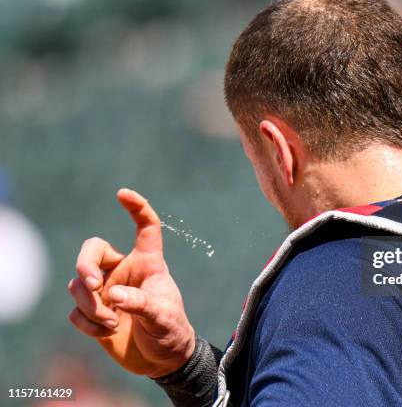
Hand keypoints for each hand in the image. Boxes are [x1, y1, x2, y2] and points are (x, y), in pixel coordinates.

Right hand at [68, 188, 194, 377]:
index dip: (137, 208)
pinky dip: (87, 323)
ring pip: (78, 284)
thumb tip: (112, 293)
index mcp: (148, 263)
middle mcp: (123, 272)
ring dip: (91, 304)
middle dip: (85, 265)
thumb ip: (141, 303)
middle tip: (93, 284)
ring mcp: (106, 291)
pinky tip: (106, 332)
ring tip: (113, 322)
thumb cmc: (171, 331)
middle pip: (92, 250)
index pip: (145, 228)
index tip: (122, 194)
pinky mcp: (93, 313)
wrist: (162, 360)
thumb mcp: (163, 318)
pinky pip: (75, 311)